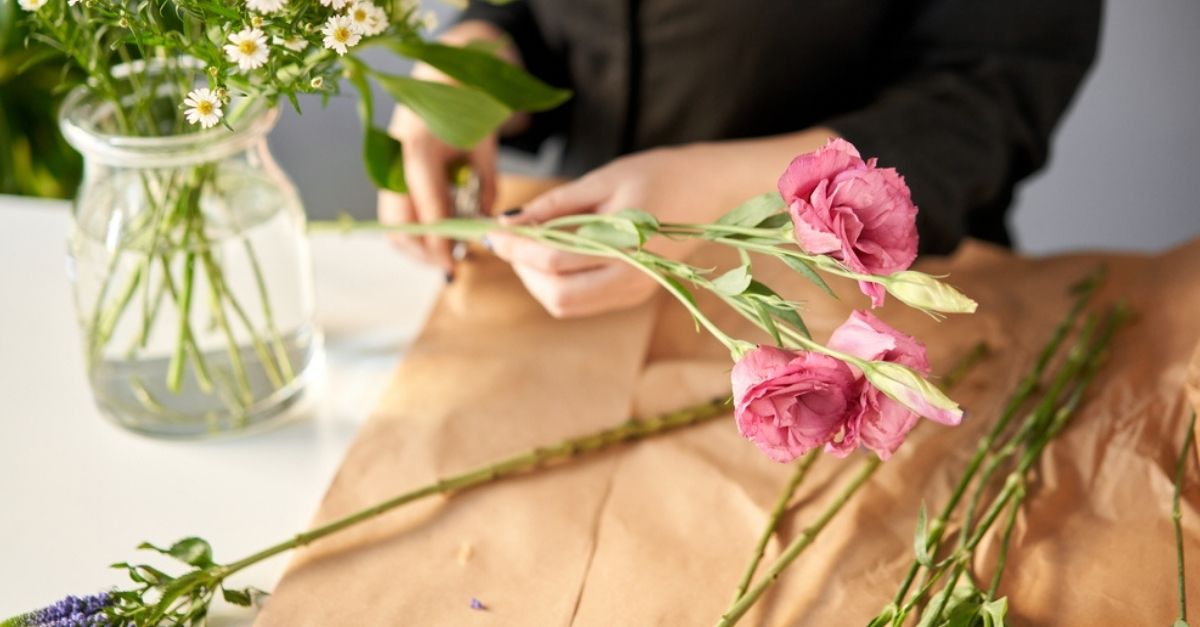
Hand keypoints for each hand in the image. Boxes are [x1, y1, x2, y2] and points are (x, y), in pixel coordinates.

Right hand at [376, 21, 518, 275]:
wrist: (442, 75)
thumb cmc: (468, 107)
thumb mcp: (485, 146)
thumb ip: (487, 187)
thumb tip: (486, 226)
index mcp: (420, 152)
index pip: (428, 211)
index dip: (441, 242)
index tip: (455, 262)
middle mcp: (395, 162)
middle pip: (398, 226)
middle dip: (423, 251)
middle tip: (452, 264)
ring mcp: (387, 168)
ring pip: (391, 225)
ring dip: (415, 246)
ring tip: (445, 253)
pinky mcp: (387, 174)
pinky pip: (394, 213)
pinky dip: (411, 232)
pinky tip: (435, 237)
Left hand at [488, 145, 733, 317]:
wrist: (712, 190)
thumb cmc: (660, 175)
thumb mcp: (603, 180)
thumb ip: (554, 205)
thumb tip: (508, 222)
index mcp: (626, 248)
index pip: (553, 260)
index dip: (515, 248)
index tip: (491, 232)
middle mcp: (631, 281)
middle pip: (556, 295)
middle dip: (523, 270)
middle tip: (509, 240)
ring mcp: (634, 292)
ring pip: (566, 305)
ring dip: (537, 281)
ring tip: (530, 245)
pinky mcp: (633, 294)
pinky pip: (582, 301)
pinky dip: (557, 283)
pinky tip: (554, 254)